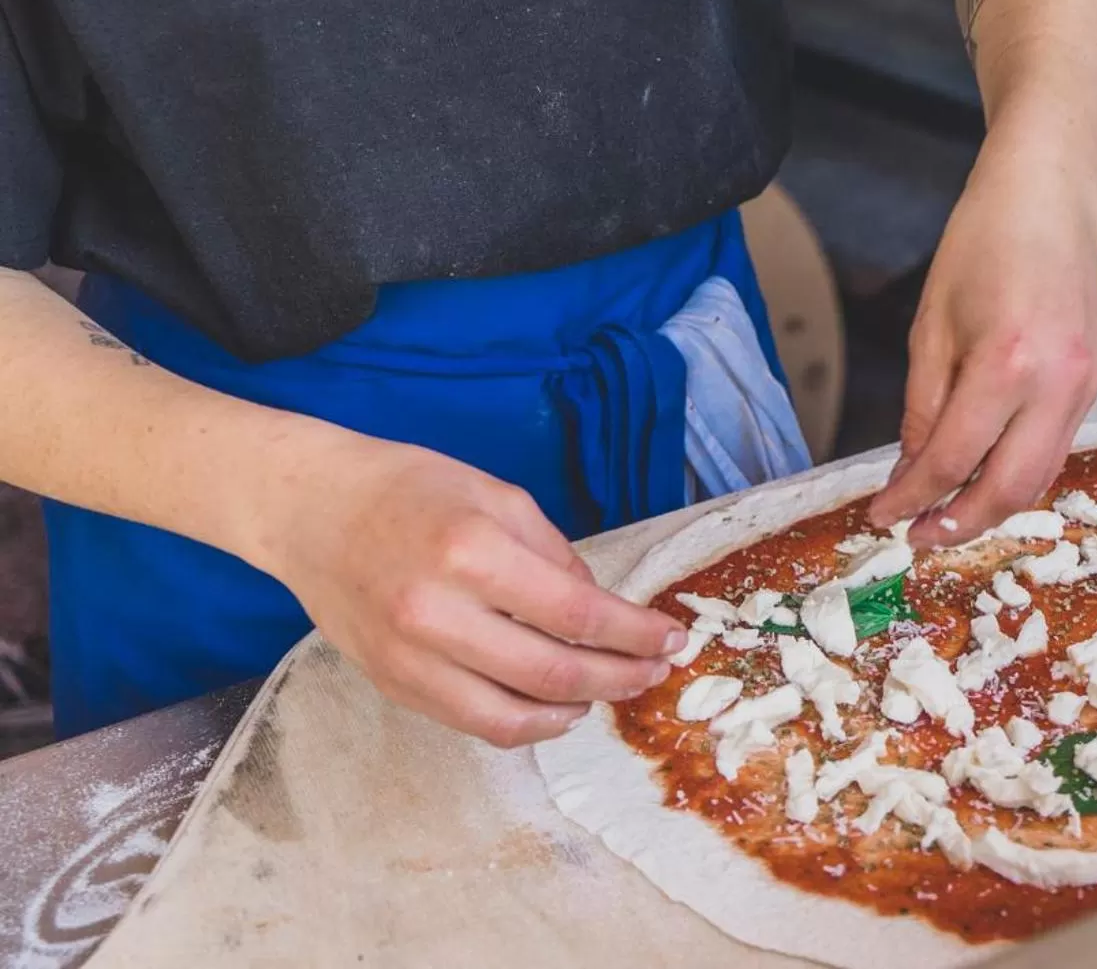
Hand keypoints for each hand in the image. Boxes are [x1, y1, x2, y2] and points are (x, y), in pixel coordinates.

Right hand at [263, 439, 686, 746]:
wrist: (309, 509)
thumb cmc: (408, 490)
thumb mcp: (498, 498)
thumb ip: (555, 557)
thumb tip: (602, 612)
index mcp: (471, 553)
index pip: (577, 616)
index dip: (635, 636)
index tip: (670, 640)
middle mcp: (437, 614)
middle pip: (554, 674)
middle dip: (619, 679)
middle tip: (652, 673)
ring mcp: (408, 659)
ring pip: (512, 719)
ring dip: (574, 711)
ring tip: (606, 691)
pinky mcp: (391, 685)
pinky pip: (470, 722)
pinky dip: (523, 721)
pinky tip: (552, 703)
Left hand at [867, 133, 1096, 546]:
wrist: (1052, 198)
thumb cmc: (984, 244)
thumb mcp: (932, 326)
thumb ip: (923, 407)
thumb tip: (911, 472)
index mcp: (1006, 364)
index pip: (953, 459)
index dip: (911, 498)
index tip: (881, 515)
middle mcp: (1055, 385)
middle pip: (1008, 488)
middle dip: (959, 523)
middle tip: (917, 536)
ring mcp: (1083, 388)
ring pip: (1040, 477)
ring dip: (992, 507)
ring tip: (946, 517)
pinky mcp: (1093, 385)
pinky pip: (1055, 449)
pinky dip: (1018, 474)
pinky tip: (983, 476)